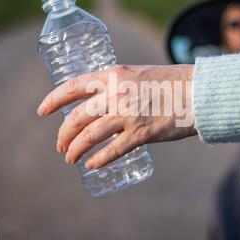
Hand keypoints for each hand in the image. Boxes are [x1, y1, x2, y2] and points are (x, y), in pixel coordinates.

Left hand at [37, 64, 195, 168]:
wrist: (198, 91)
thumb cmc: (170, 82)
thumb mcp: (138, 74)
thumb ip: (119, 86)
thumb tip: (103, 103)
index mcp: (114, 75)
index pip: (73, 86)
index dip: (53, 100)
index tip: (42, 111)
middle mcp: (117, 93)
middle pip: (78, 116)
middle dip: (64, 133)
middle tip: (60, 145)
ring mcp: (128, 114)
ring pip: (90, 134)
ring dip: (76, 149)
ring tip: (70, 158)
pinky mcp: (142, 133)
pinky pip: (113, 150)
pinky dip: (99, 159)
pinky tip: (92, 165)